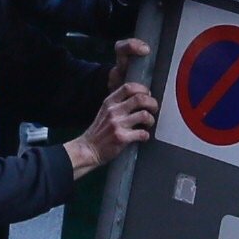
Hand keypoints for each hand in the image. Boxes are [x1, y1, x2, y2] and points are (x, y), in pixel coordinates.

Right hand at [64, 40, 158, 178]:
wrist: (86, 151)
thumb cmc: (98, 133)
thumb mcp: (104, 112)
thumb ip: (118, 104)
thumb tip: (138, 97)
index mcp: (109, 101)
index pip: (131, 86)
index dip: (144, 90)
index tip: (147, 97)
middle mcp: (113, 110)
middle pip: (141, 97)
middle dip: (152, 103)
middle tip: (153, 110)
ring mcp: (117, 124)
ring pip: (145, 114)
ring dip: (151, 120)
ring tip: (149, 125)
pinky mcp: (122, 138)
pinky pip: (142, 133)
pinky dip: (146, 136)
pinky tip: (143, 139)